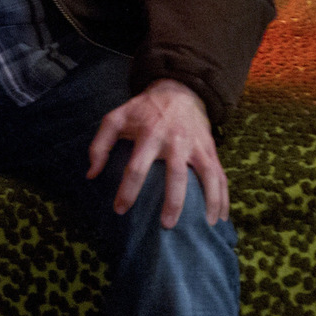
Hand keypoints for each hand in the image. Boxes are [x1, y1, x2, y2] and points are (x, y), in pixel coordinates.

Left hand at [86, 78, 227, 228]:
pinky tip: (221, 217)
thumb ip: (100, 144)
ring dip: (208, 201)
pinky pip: (220, 175)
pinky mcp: (210, 150)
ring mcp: (197, 146)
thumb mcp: (117, 118)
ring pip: (207, 176)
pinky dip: (223, 197)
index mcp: (150, 134)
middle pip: (176, 175)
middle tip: (166, 225)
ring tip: (205, 226)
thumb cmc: (144, 109)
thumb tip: (91, 174)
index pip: (137, 167)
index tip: (120, 210)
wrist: (179, 90)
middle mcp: (176, 141)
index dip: (127, 190)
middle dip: (173, 202)